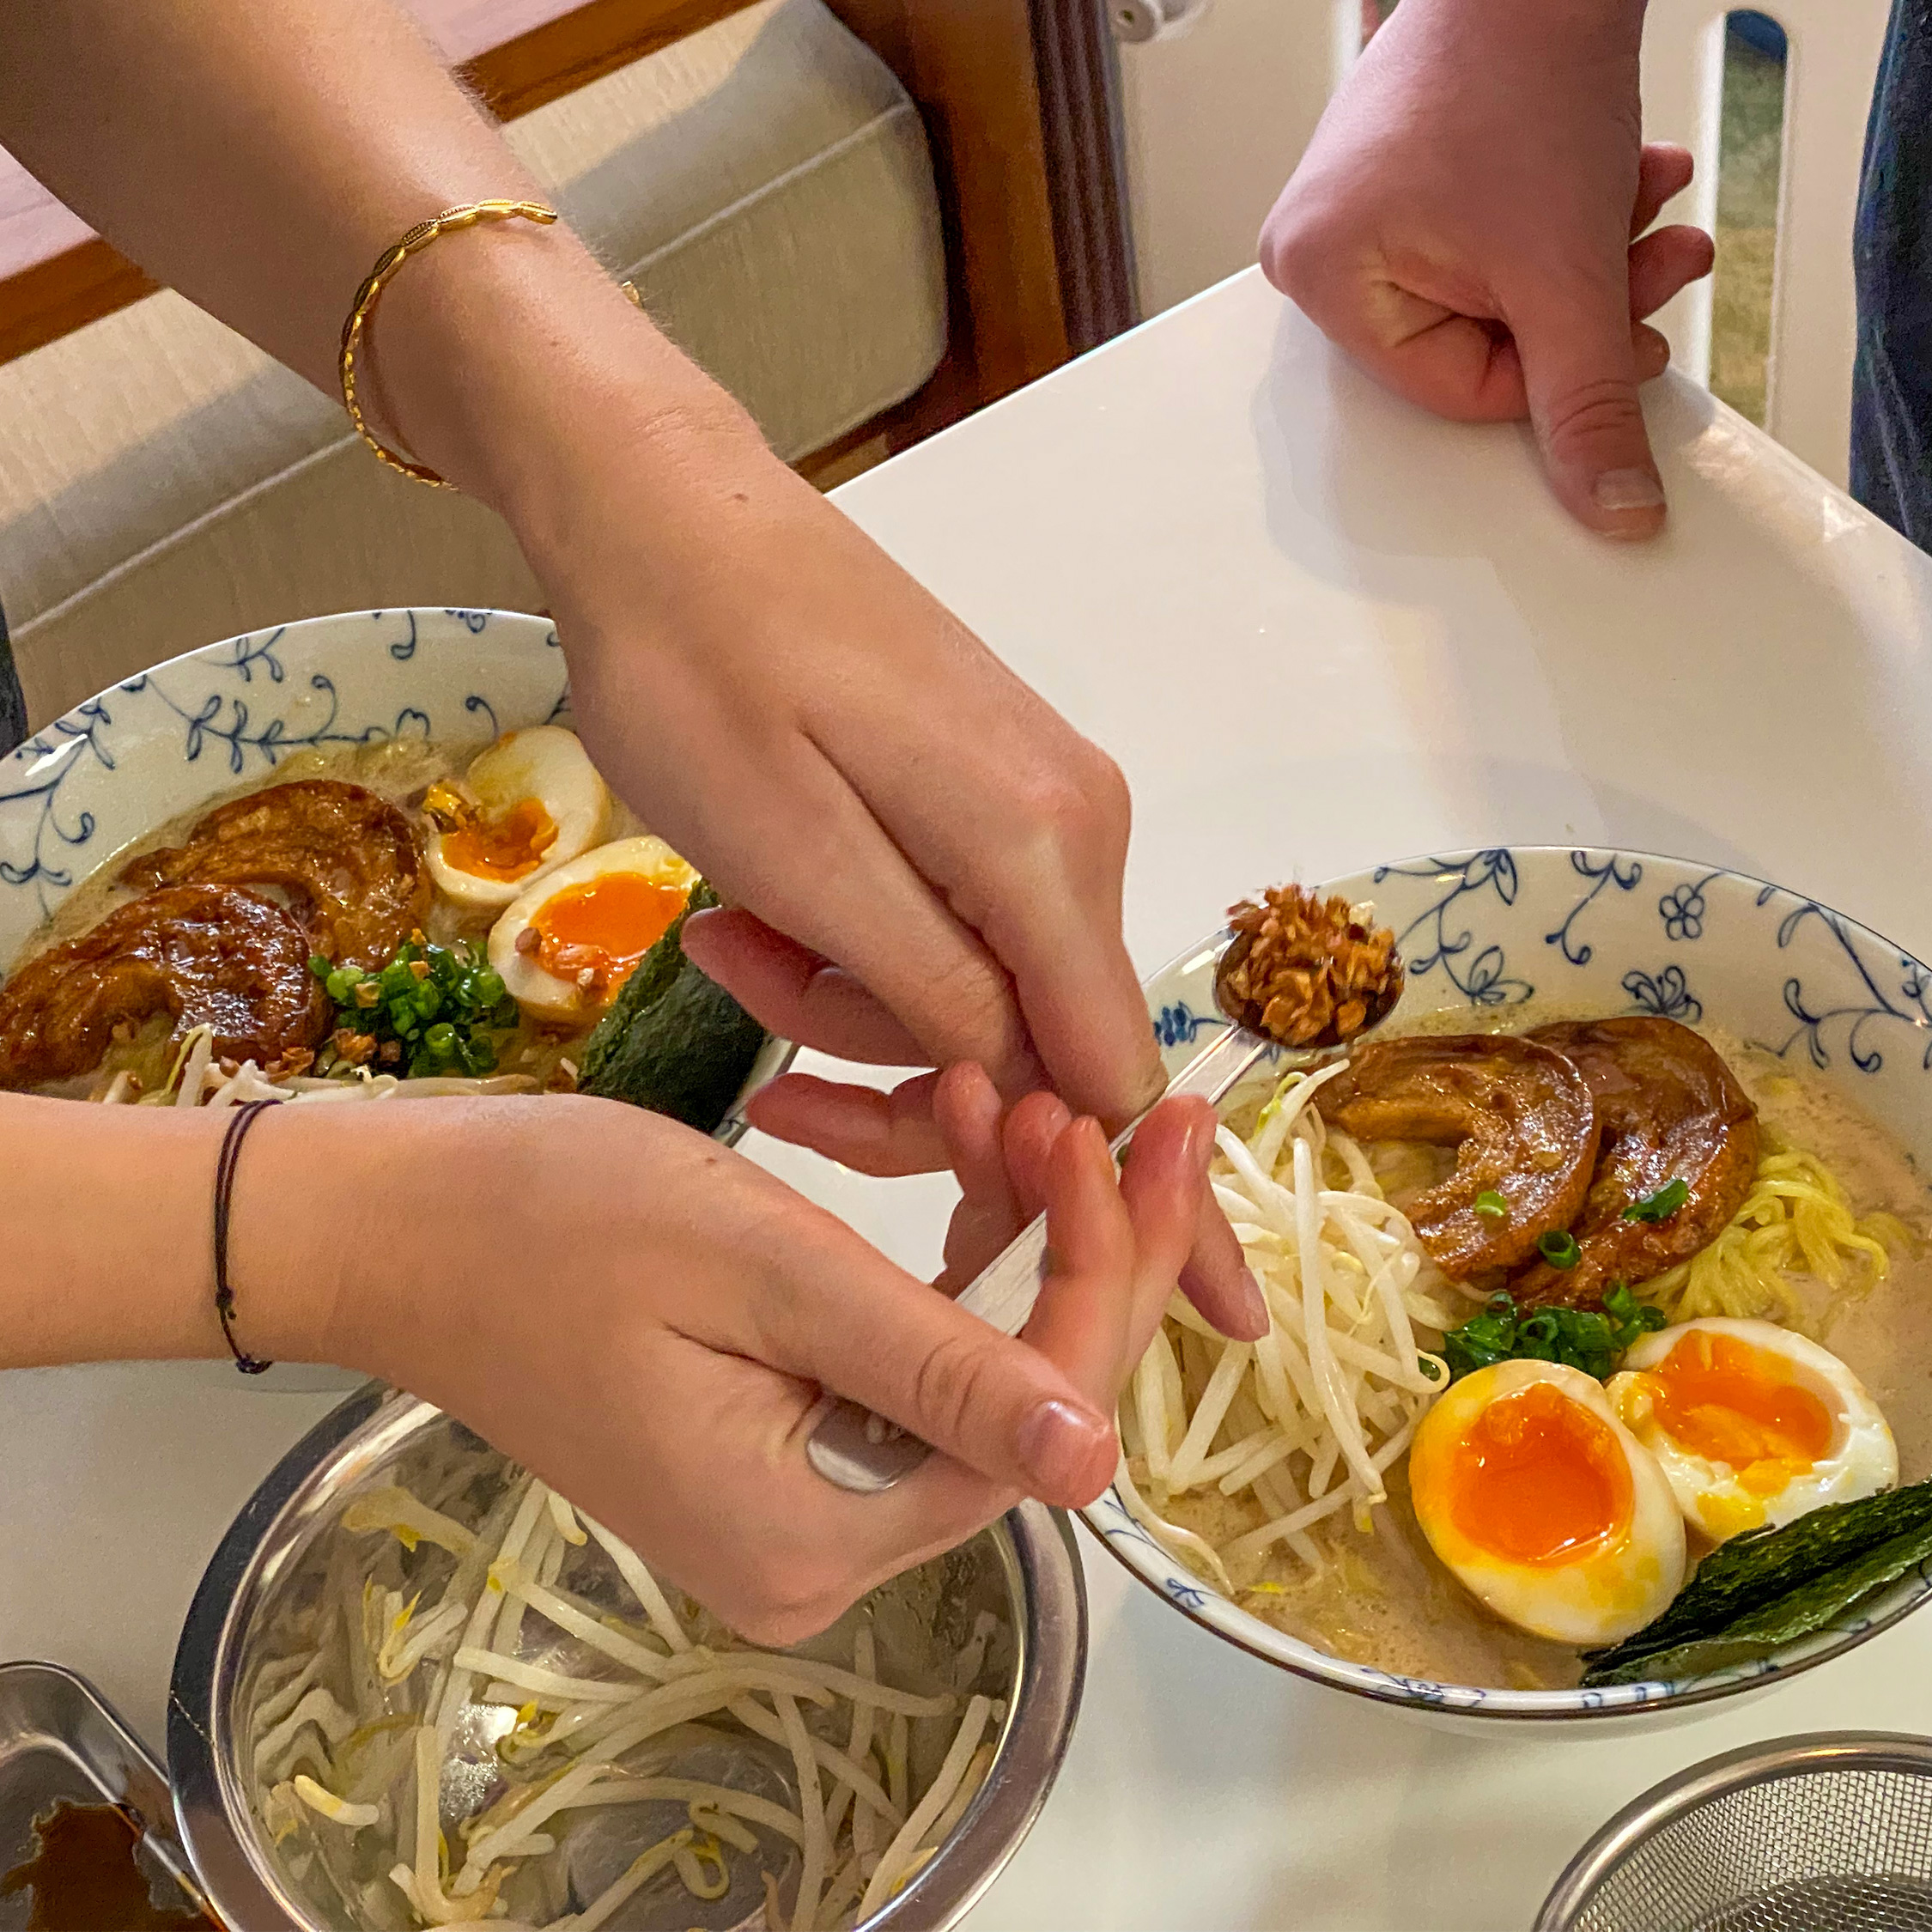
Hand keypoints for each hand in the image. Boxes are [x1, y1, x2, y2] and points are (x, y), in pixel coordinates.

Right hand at [261, 1071, 1210, 1644]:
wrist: (400, 1226)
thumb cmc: (552, 1224)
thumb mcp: (762, 1276)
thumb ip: (933, 1371)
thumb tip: (1098, 1461)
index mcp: (816, 1533)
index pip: (1035, 1416)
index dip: (1110, 1268)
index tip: (1145, 1125)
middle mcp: (823, 1548)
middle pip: (1022, 1395)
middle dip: (1081, 1240)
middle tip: (1112, 1098)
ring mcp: (803, 1501)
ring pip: (981, 1363)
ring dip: (1019, 1227)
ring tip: (1011, 1094)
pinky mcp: (784, 1442)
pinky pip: (915, 1352)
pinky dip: (951, 1247)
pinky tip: (961, 1141)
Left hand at [505, 405, 1263, 1341]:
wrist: (666, 510)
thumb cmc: (699, 674)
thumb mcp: (792, 858)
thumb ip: (927, 988)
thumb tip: (1024, 1095)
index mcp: (1045, 850)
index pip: (1109, 1076)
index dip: (1057, 1182)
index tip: (953, 1224)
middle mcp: (1079, 828)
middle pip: (1042, 1040)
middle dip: (899, 1074)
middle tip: (755, 1043)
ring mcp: (1041, 800)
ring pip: (988, 983)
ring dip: (860, 1000)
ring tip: (729, 936)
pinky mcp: (991, 785)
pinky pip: (960, 918)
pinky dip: (866, 942)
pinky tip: (766, 897)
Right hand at [1259, 0, 1713, 537]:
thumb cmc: (1516, 69)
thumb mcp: (1565, 273)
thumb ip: (1589, 403)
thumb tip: (1611, 508)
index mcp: (1318, 279)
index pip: (1453, 390)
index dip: (1556, 369)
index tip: (1622, 335)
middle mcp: (1321, 248)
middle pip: (1479, 337)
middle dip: (1587, 303)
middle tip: (1656, 263)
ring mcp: (1360, 208)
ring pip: (1499, 285)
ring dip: (1592, 256)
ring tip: (1646, 199)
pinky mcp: (1406, 174)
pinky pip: (1494, 236)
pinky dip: (1569, 217)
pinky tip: (1621, 175)